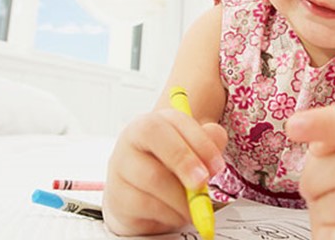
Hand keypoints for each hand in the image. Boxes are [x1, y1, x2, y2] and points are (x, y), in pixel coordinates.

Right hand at [102, 109, 226, 235]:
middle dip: (184, 161)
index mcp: (153, 122)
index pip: (174, 121)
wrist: (141, 196)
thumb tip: (215, 136)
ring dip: (181, 196)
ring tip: (193, 205)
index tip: (217, 166)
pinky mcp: (117, 196)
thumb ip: (209, 140)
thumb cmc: (170, 168)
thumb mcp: (193, 149)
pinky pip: (145, 204)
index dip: (199, 142)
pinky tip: (176, 213)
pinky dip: (169, 213)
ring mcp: (120, 166)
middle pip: (154, 137)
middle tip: (203, 182)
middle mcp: (132, 138)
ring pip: (152, 176)